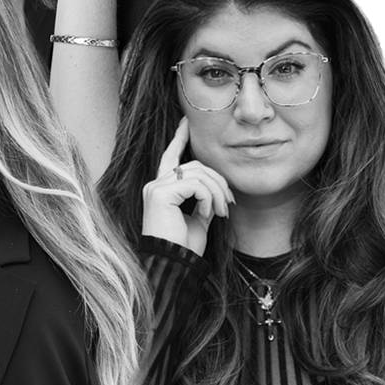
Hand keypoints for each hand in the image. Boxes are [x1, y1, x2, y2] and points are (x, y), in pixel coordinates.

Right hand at [141, 117, 232, 255]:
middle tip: (229, 204)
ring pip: (198, 173)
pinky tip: (210, 214)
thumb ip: (203, 199)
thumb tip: (217, 189)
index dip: (178, 138)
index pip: (170, 157)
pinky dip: (209, 199)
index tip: (186, 122)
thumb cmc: (183, 246)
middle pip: (194, 165)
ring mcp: (155, 188)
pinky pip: (195, 185)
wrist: (173, 262)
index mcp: (160, 189)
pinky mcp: (160, 194)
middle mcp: (154, 185)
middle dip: (218, 181)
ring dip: (217, 192)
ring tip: (222, 212)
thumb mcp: (198, 219)